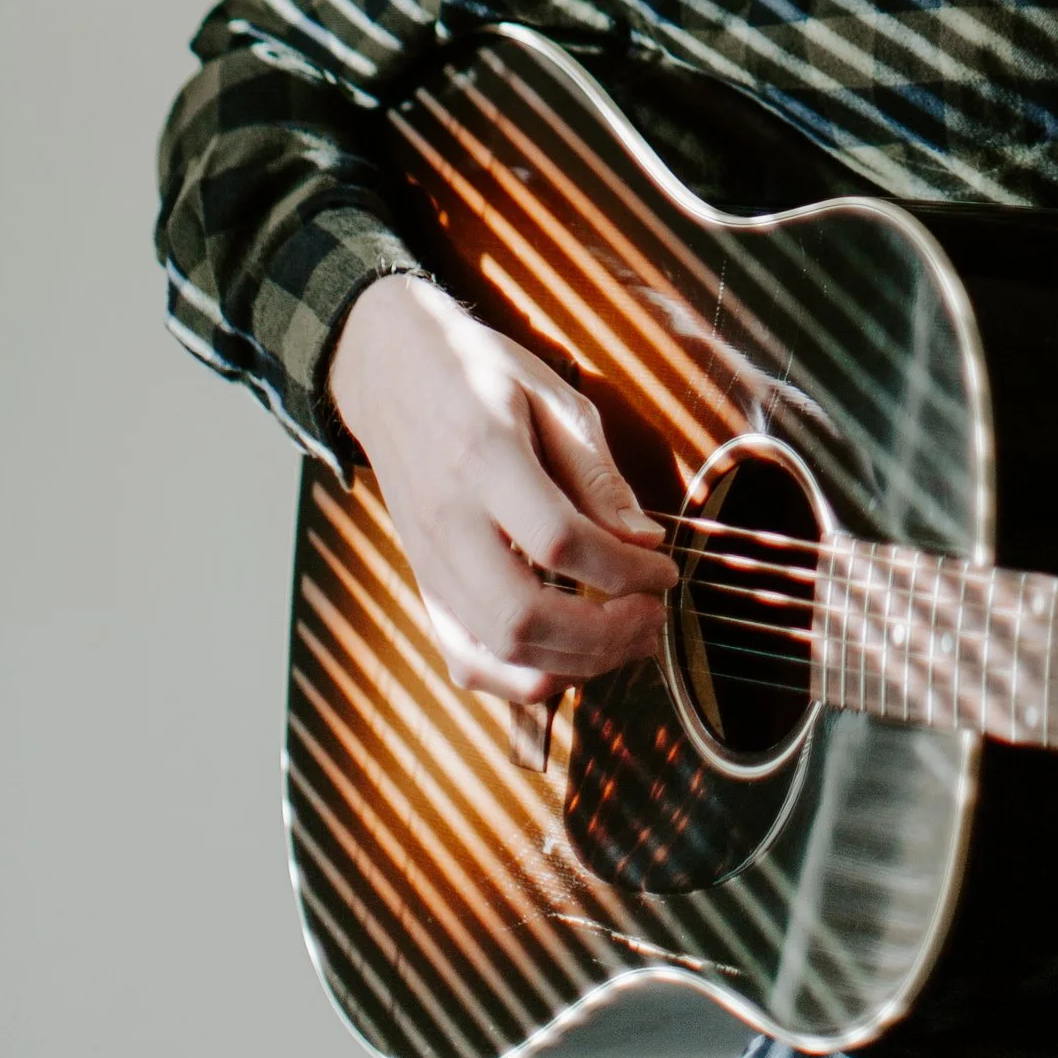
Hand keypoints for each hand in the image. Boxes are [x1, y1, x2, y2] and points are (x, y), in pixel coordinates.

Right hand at [327, 274, 681, 702]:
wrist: (392, 377)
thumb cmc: (481, 376)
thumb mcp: (552, 395)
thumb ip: (596, 472)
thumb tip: (644, 541)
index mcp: (484, 458)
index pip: (559, 541)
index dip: (625, 569)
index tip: (665, 570)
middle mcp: (448, 522)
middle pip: (522, 616)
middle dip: (604, 635)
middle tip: (654, 617)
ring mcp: (428, 563)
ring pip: (496, 651)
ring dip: (574, 664)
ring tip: (626, 641)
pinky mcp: (423, 586)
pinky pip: (465, 661)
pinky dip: (520, 681)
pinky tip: (570, 661)